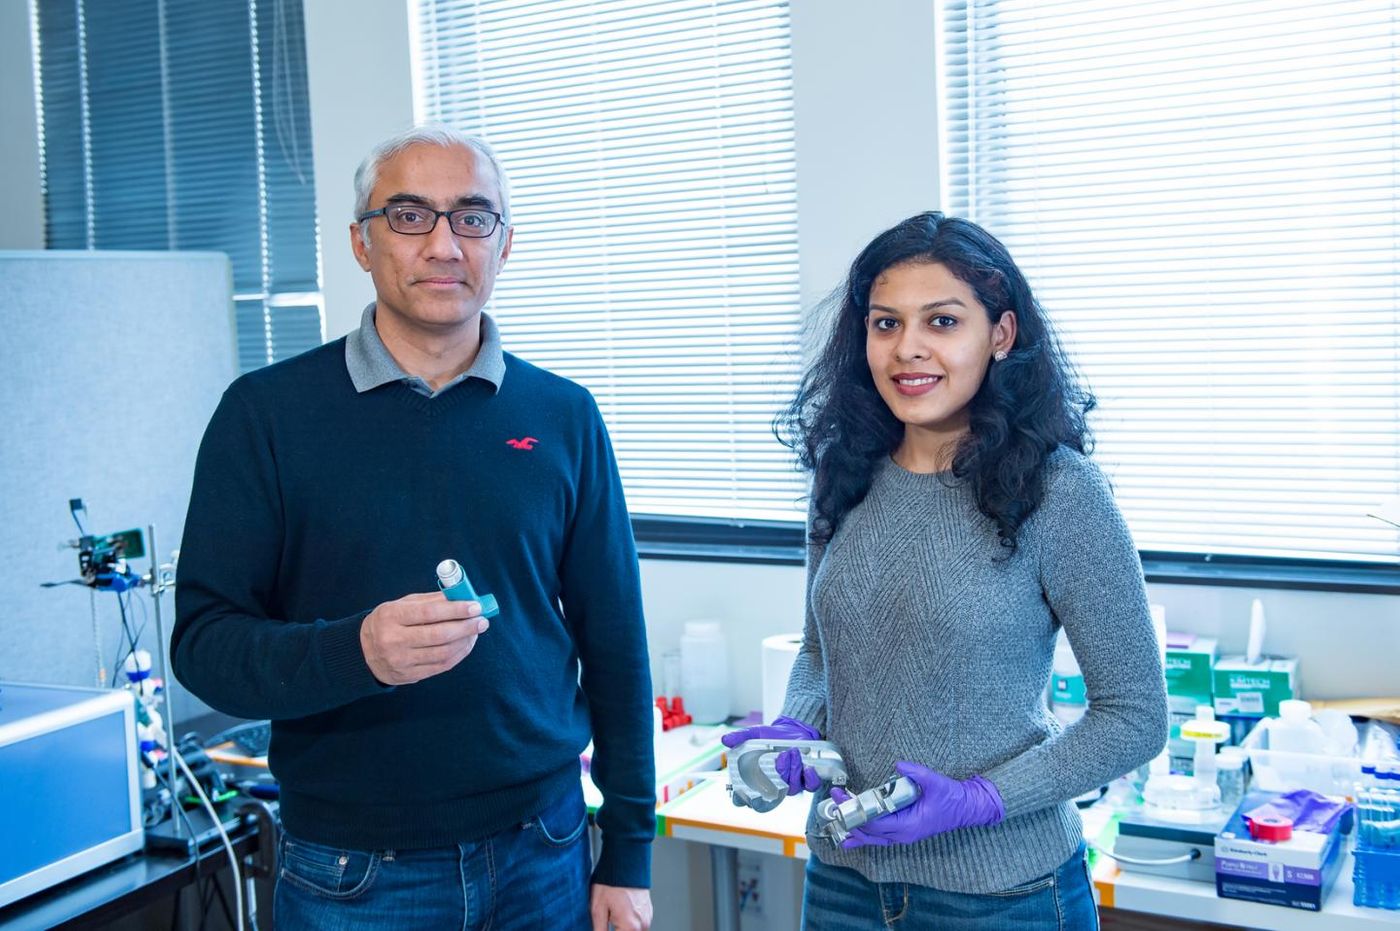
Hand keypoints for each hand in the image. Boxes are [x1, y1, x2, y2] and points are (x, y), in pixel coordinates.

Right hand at [359, 592, 488, 685]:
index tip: (475, 606)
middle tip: (482, 620)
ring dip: (465, 641)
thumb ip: (430, 600)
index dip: (456, 610)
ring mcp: (401, 661)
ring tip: (476, 631)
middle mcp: (394, 640)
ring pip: (443, 652)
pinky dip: (458, 654)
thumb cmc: (389, 622)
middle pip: (439, 635)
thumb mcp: (401, 605)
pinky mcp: (408, 675)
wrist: (363, 652)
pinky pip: (441, 666)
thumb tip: (462, 596)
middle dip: (466, 627)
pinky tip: (466, 644)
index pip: (429, 613)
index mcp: (391, 617)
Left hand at [590, 884, 650, 930]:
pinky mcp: (648, 912)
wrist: (626, 861)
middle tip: (608, 923)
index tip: (602, 929)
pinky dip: (629, 927)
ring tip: (612, 919)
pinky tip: (618, 918)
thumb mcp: (597, 908)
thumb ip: (599, 930)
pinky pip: (639, 927)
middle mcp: (642, 925)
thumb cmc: (611, 882)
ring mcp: (647, 918)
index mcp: (630, 927)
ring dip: (622, 930)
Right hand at [721, 716, 823, 794]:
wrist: (793, 730)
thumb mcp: (754, 734)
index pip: (745, 798)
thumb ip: (740, 737)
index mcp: (757, 779)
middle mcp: (773, 786)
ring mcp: (790, 784)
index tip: (742, 794)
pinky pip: (809, 786)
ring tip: (792, 752)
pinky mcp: (806, 780)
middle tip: (781, 756)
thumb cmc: (772, 737)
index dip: (741, 800)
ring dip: (793, 770)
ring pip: (791, 788)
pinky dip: (810, 778)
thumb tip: (725, 740)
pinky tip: (807, 767)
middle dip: (778, 775)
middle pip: (772, 794)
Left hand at [831, 762, 1004, 848]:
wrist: (967, 808)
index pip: (875, 822)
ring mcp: (903, 835)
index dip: (856, 811)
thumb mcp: (936, 782)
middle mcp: (903, 835)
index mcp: (909, 825)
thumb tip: (899, 765)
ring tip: (835, 820)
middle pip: (869, 832)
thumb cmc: (952, 798)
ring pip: (872, 838)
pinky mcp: (904, 831)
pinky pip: (880, 837)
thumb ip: (917, 773)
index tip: (843, 797)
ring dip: (854, 828)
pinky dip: (864, 834)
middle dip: (849, 817)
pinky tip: (850, 836)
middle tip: (834, 802)